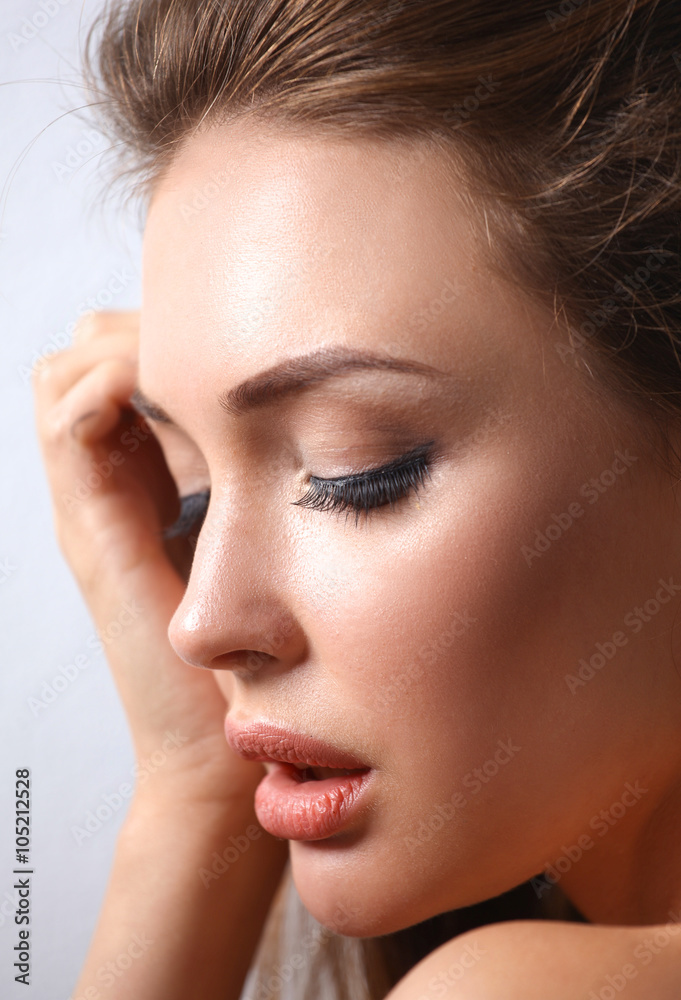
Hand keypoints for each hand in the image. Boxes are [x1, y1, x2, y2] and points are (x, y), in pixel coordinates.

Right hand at [32, 310, 264, 806]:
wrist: (218, 751)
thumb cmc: (254, 655)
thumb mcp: (260, 537)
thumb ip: (257, 481)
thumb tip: (303, 418)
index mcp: (141, 484)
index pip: (116, 366)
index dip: (166, 338)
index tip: (238, 348)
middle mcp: (105, 487)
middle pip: (82, 357)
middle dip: (142, 331)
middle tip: (214, 351)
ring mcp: (90, 506)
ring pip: (64, 377)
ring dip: (127, 350)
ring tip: (199, 376)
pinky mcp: (94, 530)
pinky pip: (71, 421)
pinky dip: (117, 385)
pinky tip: (188, 403)